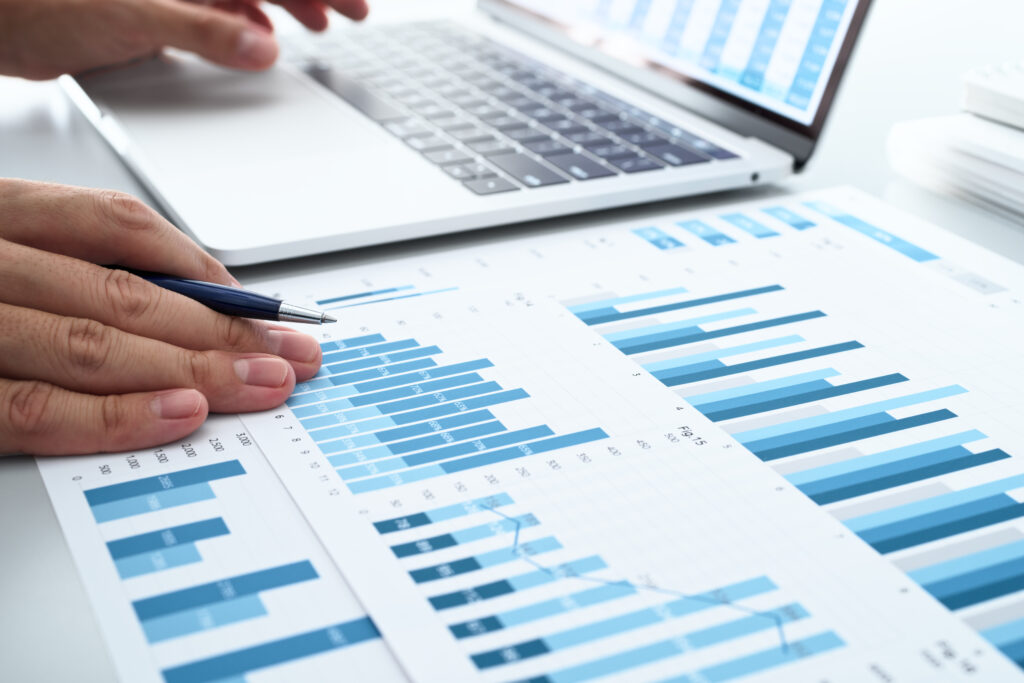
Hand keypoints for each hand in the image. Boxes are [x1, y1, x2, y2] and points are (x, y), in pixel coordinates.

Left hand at [0, 0, 368, 79]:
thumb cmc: (36, 3)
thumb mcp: (132, 17)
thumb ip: (204, 31)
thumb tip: (262, 49)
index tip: (353, 6)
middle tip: (351, 15)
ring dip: (282, 7)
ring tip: (318, 26)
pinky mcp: (152, 4)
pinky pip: (215, 8)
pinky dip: (243, 24)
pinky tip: (257, 41)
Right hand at [0, 179, 322, 454]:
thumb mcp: (8, 250)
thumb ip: (81, 262)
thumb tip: (203, 296)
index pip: (115, 224)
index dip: (202, 268)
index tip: (265, 306)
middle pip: (122, 293)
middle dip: (221, 327)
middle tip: (290, 353)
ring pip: (94, 347)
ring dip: (192, 368)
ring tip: (262, 383)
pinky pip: (40, 409)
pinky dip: (116, 414)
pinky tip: (183, 412)